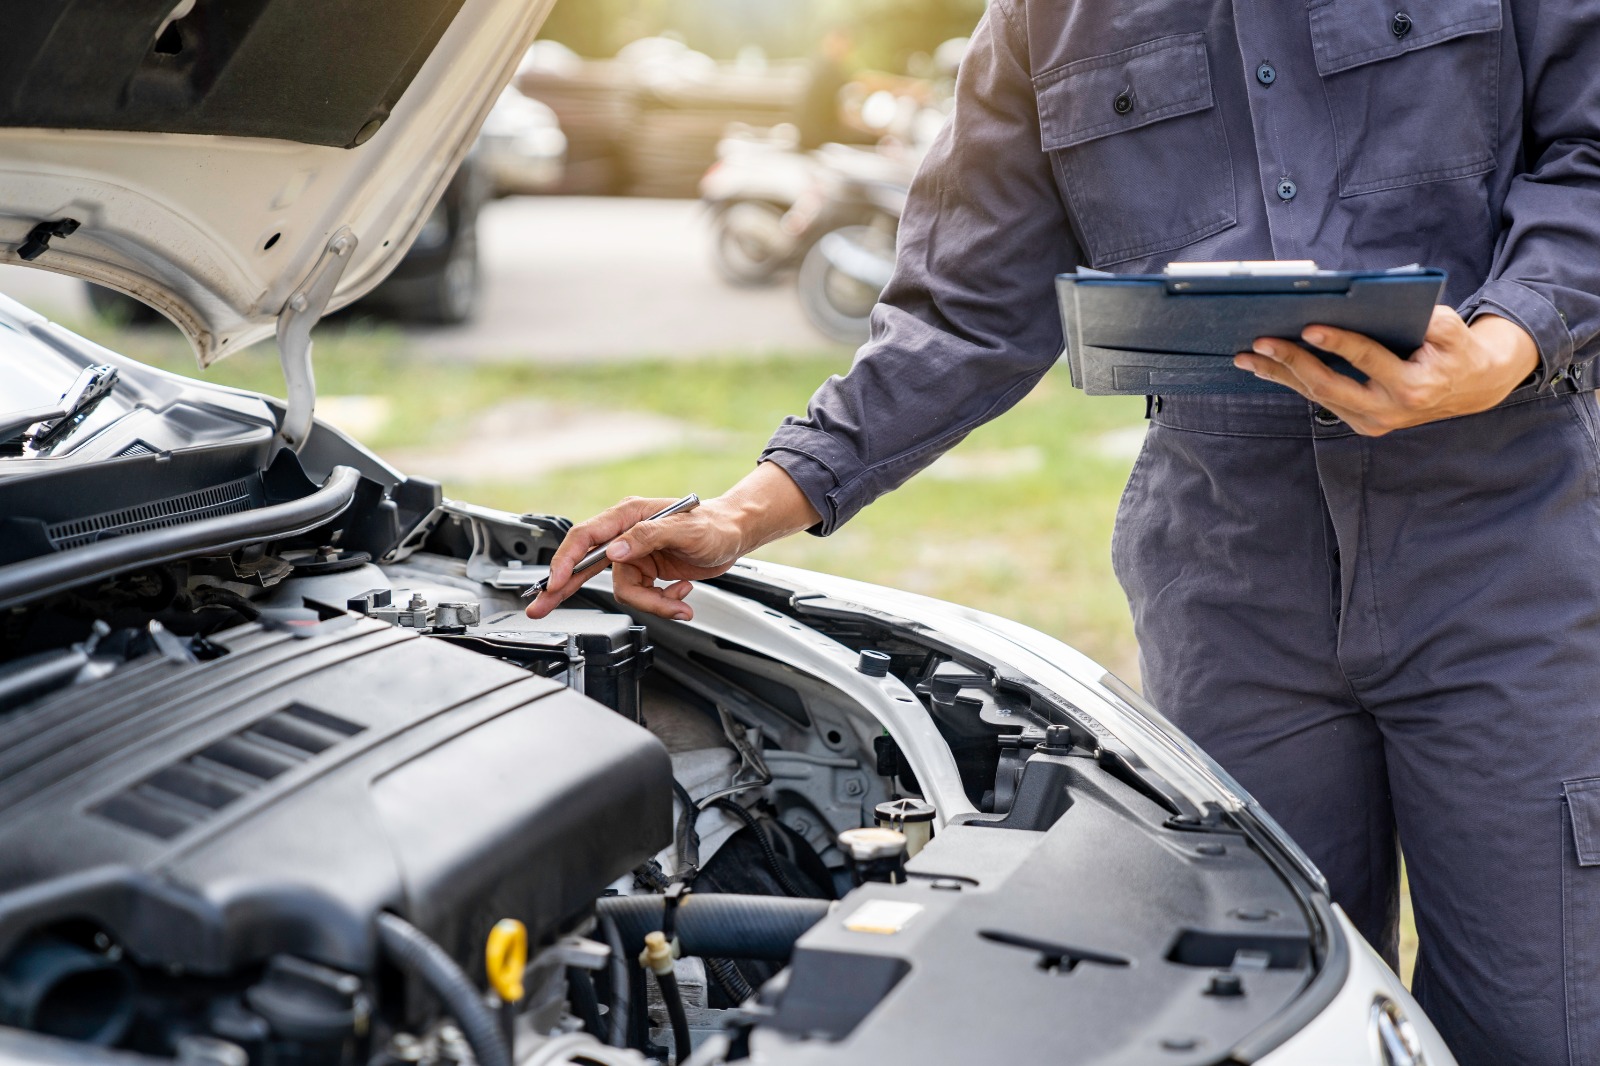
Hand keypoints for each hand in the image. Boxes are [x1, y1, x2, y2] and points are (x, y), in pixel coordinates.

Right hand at [525, 461, 821, 620]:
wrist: (736, 534)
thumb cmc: (714, 523)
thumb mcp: (684, 529)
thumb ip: (647, 537)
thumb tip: (614, 551)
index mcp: (628, 516)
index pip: (586, 537)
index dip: (566, 560)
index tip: (554, 582)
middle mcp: (627, 536)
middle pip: (585, 565)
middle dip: (563, 588)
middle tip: (539, 607)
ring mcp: (636, 556)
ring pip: (624, 591)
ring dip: (653, 603)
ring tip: (679, 603)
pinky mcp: (648, 573)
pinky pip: (643, 597)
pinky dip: (663, 603)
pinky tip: (682, 594)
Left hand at [1233, 307, 1538, 435]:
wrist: (1472, 387)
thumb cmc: (1456, 348)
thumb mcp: (1451, 329)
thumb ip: (1425, 319)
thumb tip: (1378, 301)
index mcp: (1413, 385)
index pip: (1367, 360)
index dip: (1337, 342)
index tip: (1308, 327)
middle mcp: (1388, 410)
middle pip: (1328, 386)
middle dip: (1290, 362)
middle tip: (1259, 342)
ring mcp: (1372, 421)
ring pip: (1316, 396)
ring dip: (1279, 375)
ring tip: (1246, 356)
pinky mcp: (1361, 423)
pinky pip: (1320, 399)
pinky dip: (1292, 381)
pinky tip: (1266, 367)